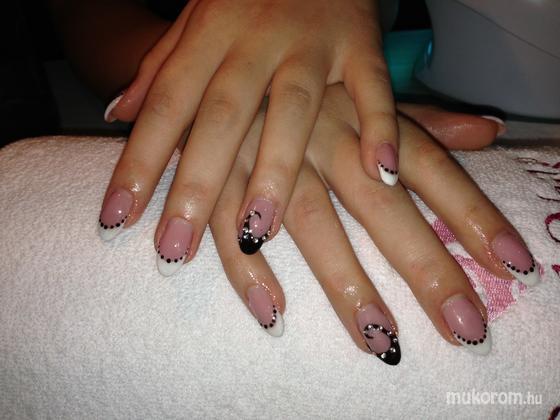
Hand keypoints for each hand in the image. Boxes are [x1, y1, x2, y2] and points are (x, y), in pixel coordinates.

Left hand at [100, 0, 398, 257]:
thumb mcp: (194, 17)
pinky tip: (378, 174)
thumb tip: (116, 115)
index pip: (164, 104)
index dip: (138, 163)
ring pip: (291, 108)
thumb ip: (159, 65)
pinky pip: (372, 86)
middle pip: (222, 116)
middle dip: (196, 185)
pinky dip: (379, 126)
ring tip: (257, 234)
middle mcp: (254, 38)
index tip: (115, 221)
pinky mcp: (360, 40)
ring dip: (276, 170)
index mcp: (207, 33)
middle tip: (174, 250)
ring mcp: (311, 41)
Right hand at [181, 85, 536, 363]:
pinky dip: (248, 267)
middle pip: (381, 204)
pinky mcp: (218, 169)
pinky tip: (273, 312)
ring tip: (380, 340)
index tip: (512, 265)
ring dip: (343, 280)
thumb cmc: (300, 80)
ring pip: (310, 219)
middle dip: (425, 265)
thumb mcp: (363, 87)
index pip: (430, 166)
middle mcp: (323, 136)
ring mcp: (267, 154)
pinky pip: (229, 222)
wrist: (219, 53)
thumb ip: (422, 119)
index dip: (473, 215)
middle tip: (464, 327)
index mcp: (363, 114)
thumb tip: (490, 130)